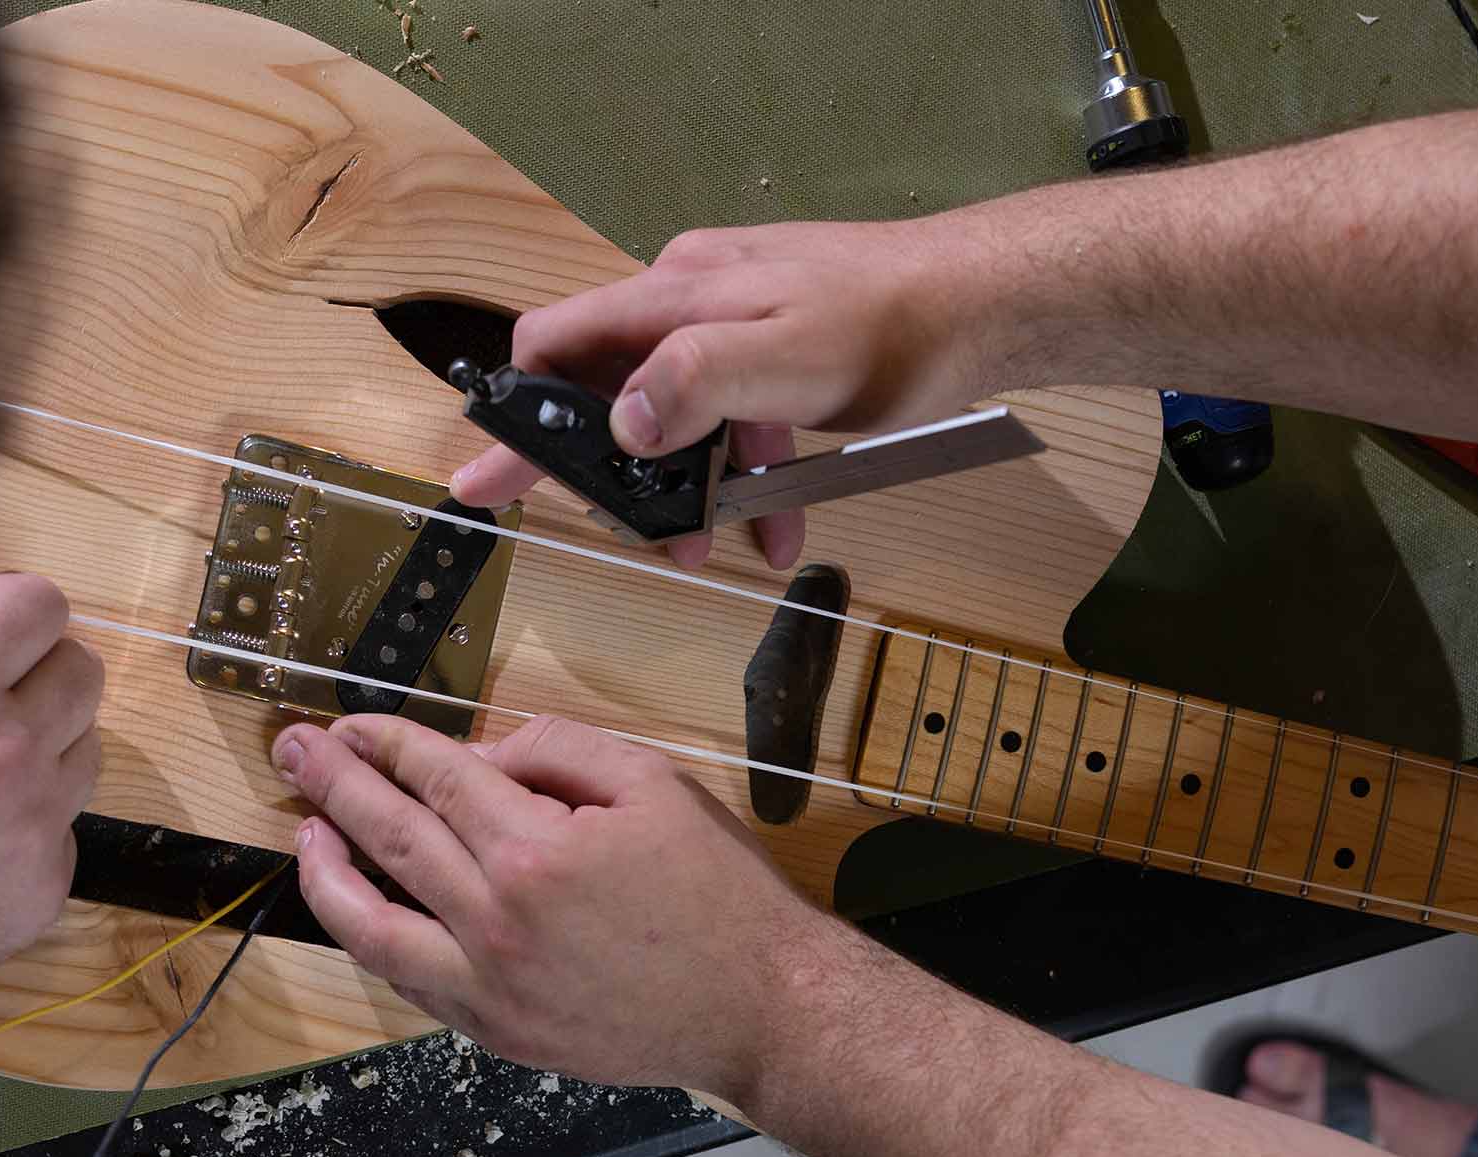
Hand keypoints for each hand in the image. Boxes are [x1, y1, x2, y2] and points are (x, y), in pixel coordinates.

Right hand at [0, 574, 103, 1033]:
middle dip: (40, 673)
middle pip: (83, 671)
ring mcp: (33, 827)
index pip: (40, 604)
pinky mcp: (45, 888)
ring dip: (43, 748)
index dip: (13, 611)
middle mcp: (4, 754)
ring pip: (87, 749)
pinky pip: (64, 829)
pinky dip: (26, 827)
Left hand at [270, 714, 822, 1102]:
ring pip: (373, 926)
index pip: (435, 779)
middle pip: (389, 838)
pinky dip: (374, 938)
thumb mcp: (652, 782)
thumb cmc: (716, 890)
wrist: (759, 1007)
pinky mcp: (496, 1032)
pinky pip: (409, 981)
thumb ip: (557, 751)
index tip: (353, 724)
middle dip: (333, 785)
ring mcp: (489, 987)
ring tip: (305, 831)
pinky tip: (362, 905)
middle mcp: (496, 921)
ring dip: (326, 872)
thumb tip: (480, 759)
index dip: (387, 743)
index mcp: (535, 850)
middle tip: (294, 750)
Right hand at [451, 219, 998, 569]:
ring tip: (725, 543)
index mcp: (675, 291)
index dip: (520, 417)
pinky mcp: (770, 343)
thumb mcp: (787, 356)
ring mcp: (730, 317)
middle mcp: (689, 296)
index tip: (491, 478)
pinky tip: (776, 518)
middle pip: (615, 392)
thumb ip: (695, 379)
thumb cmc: (893, 324)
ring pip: (679, 414)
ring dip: (694, 485)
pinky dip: (744, 469)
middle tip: (636, 537)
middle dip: (626, 475)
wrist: (985, 300)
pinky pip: (730, 414)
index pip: (556, 344)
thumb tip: (621, 422)